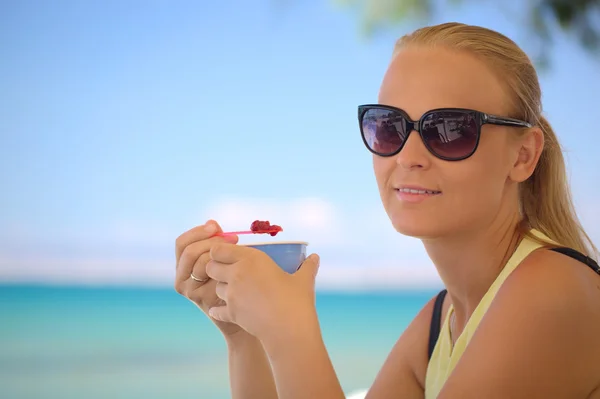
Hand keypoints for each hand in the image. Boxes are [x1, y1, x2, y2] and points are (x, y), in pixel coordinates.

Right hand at [174, 220, 243, 337]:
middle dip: (210, 241)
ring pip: (199, 261)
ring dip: (218, 253)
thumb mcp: (221, 259)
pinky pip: (210, 275)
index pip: (182, 243)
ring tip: (235, 253)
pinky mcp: (201, 298)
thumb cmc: (233, 282)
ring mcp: (189, 290)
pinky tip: (235, 268)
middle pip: (189, 251)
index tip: (216, 226)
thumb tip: (212, 223)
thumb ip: (215, 242)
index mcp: (183, 266)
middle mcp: (181, 278)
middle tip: (232, 239)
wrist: (240, 311)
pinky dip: (223, 268)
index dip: (198, 232)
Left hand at [205, 242, 320, 346]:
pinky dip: (220, 311)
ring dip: (222, 288)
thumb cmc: (297, 302)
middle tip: (229, 273)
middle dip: (216, 268)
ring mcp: (232, 295)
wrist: (290, 331)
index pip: (219, 248)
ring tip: (236, 292)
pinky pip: (217, 310)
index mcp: (252, 259)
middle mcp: (237, 274)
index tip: (229, 255)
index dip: (220, 251)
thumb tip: (315, 257)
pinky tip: (227, 310)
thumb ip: (308, 266)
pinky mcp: (231, 313)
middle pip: (211, 266)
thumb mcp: (304, 280)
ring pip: (215, 287)